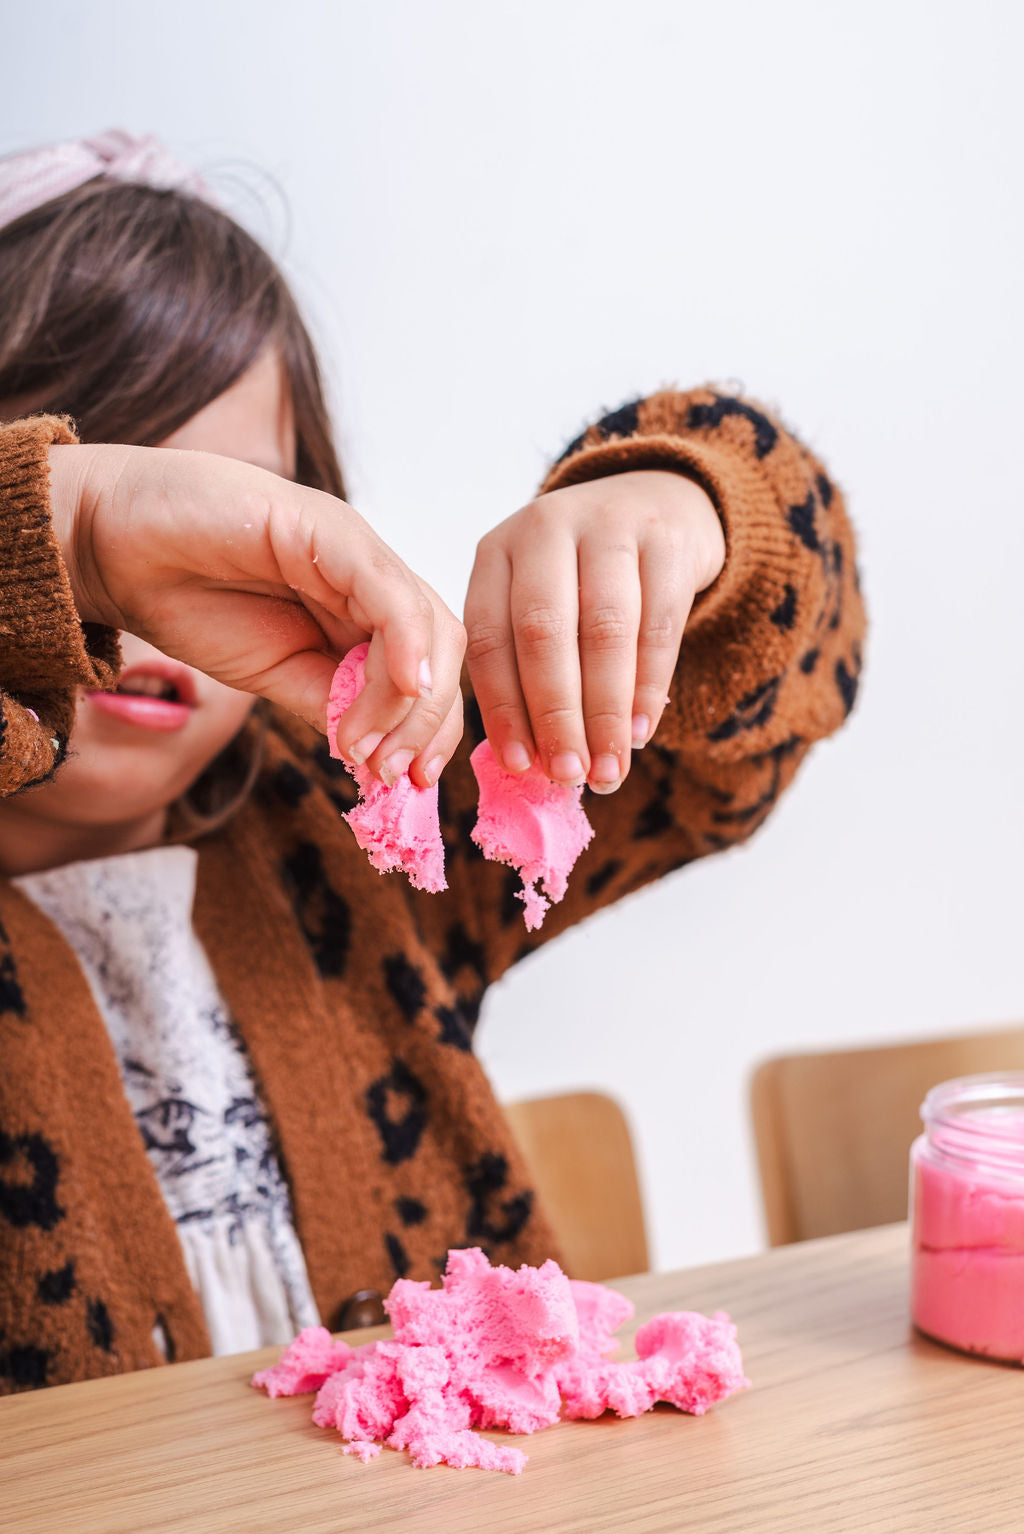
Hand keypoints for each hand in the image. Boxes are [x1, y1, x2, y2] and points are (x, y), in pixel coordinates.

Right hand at [47, 442, 465, 784]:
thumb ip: (326, 704)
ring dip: (412, 702)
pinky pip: (389, 593)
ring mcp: (353, 549)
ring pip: (427, 626)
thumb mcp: (270, 675)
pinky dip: (404, 648)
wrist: (112, 544)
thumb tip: (377, 758)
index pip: (430, 667)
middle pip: (442, 649)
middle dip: (430, 723)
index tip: (409, 783)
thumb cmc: (187, 602)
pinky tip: (396, 691)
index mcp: (361, 610)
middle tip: (395, 775)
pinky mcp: (327, 529)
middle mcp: (369, 578)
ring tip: (368, 749)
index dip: (432, 728)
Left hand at [464, 470, 725, 792]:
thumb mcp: (539, 598)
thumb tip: (527, 765)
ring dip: (606, 712)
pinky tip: (642, 732)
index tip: (520, 767)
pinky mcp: (667, 539)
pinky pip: (658, 625)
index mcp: (498, 552)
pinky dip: (649, 687)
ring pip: (605, 632)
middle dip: (556, 716)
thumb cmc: (584, 576)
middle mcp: (545, 529)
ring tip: (609, 770)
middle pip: (544, 634)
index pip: (491, 638)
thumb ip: (526, 666)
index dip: (503, 708)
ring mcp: (608, 526)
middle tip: (567, 776)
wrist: (658, 499)